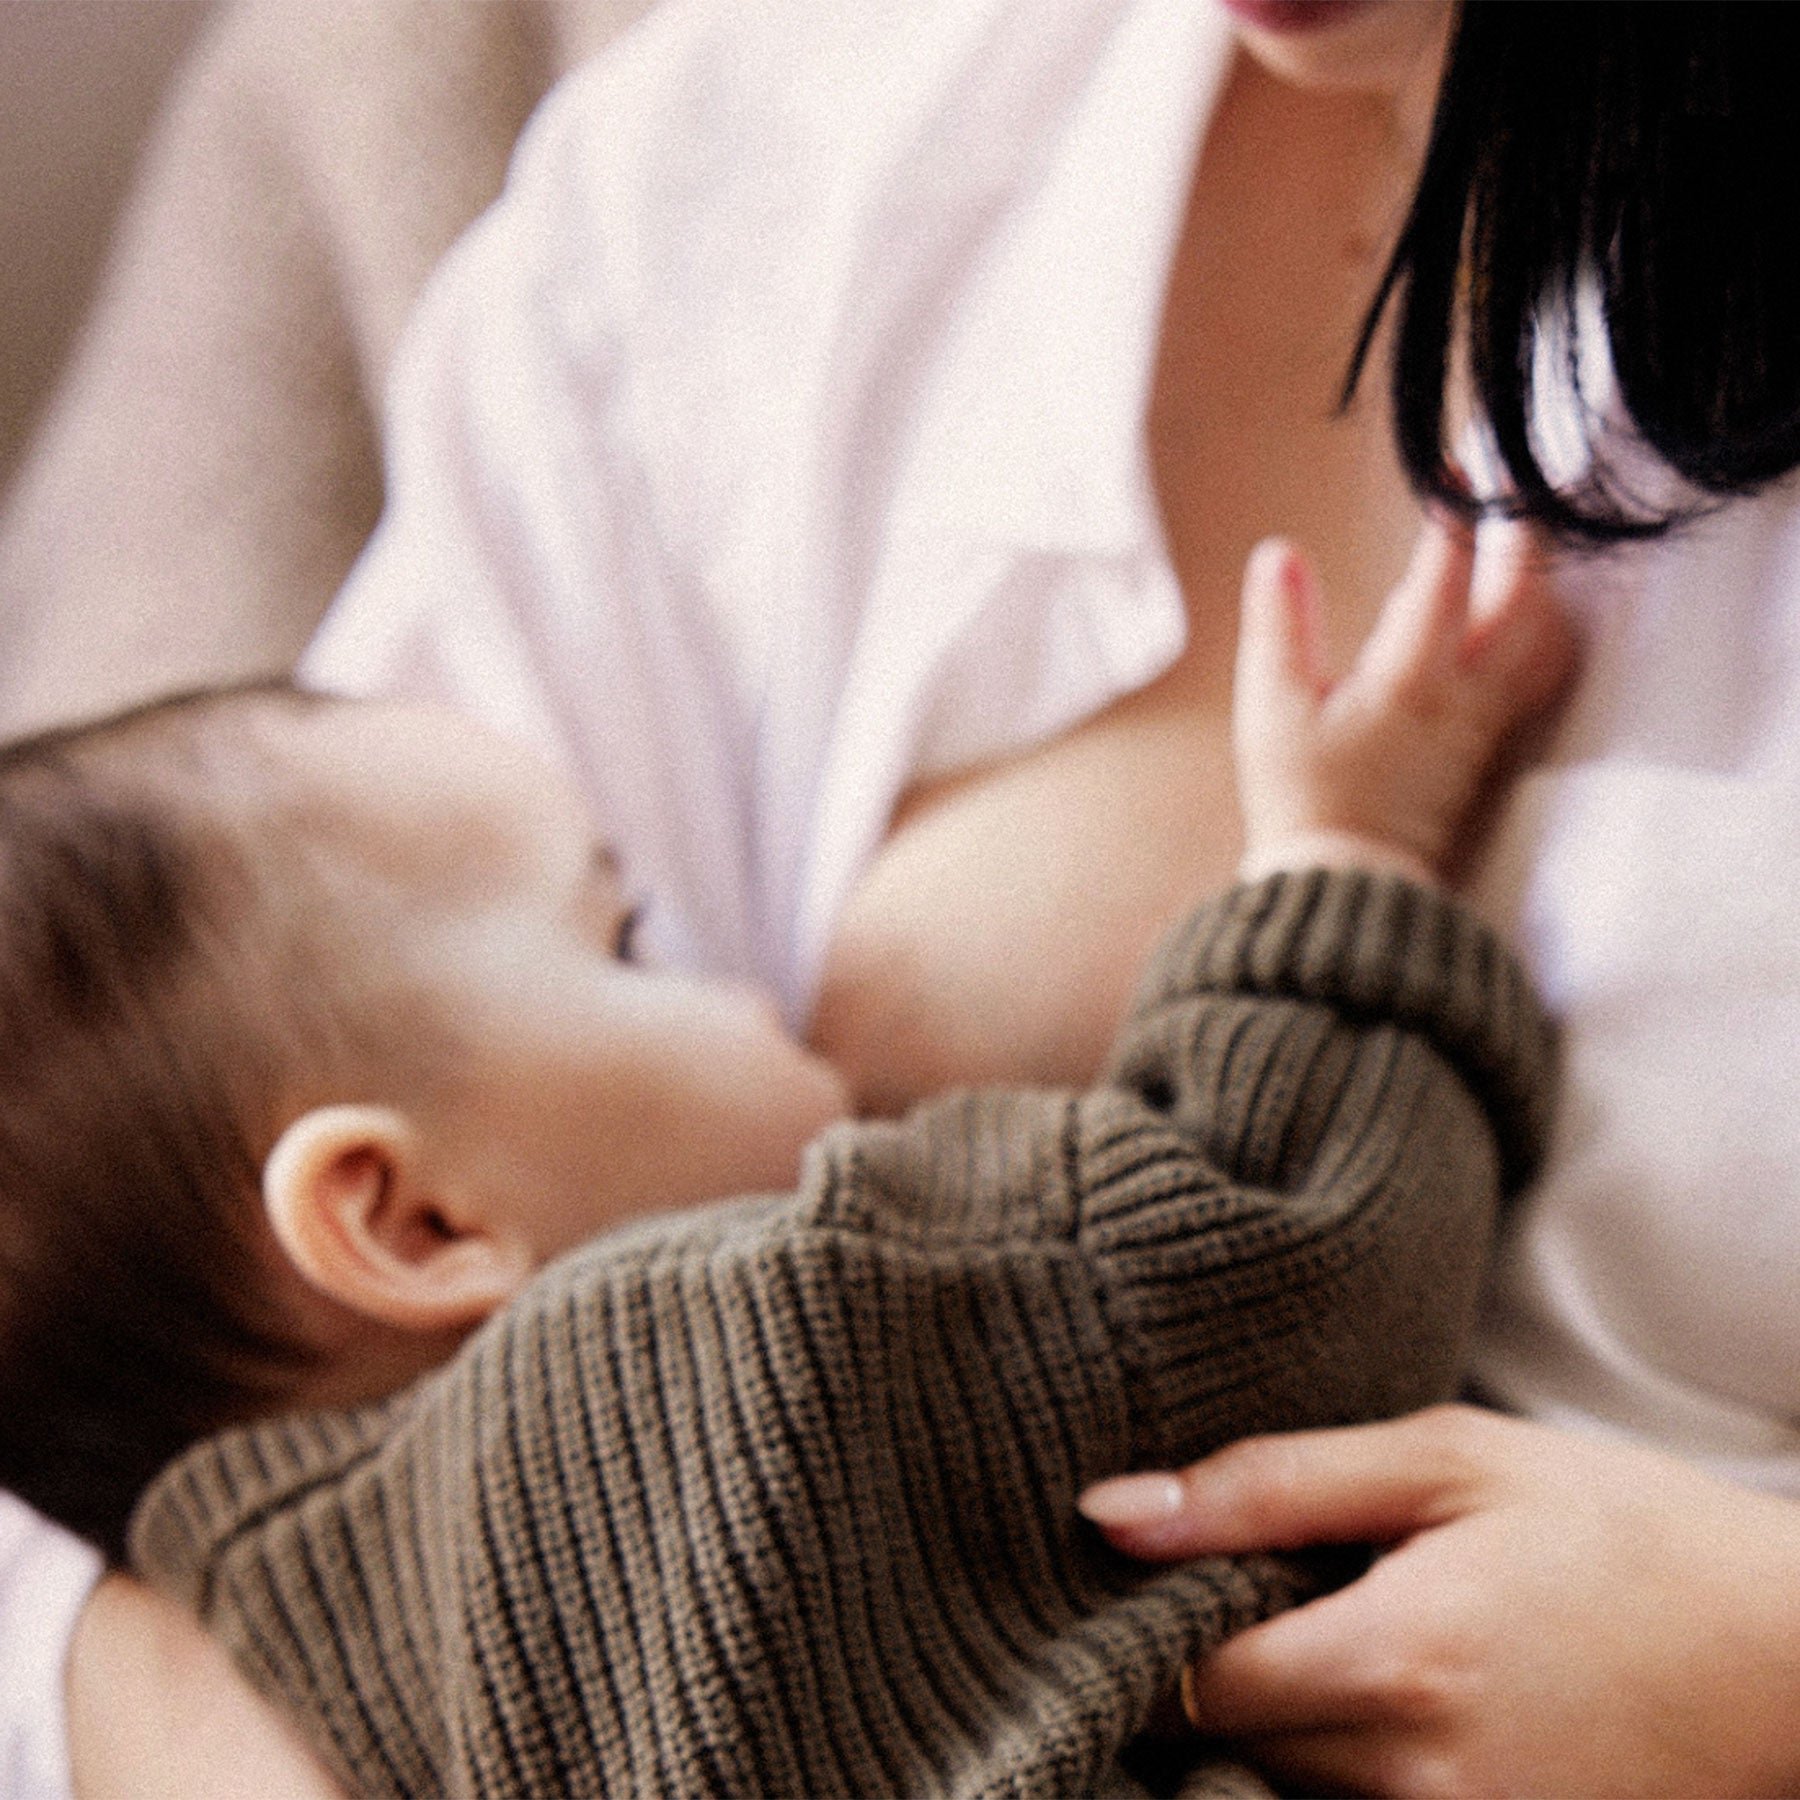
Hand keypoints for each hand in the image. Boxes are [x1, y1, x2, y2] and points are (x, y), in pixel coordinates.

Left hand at [1081, 1405, 1799, 1798]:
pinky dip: (1337, 1756)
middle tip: (1235, 1582)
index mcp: (1395, 1666)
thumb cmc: (1618, 1530)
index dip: (1143, 1626)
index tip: (1147, 1572)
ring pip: (1282, 1788)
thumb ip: (1264, 1486)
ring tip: (1320, 1622)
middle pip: (1224, 1747)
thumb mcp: (1445, 1462)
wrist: (1792, 1655)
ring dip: (1272, 1714)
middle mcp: (1415, 1785)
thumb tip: (1108, 1512)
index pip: (1184, 1685)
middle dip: (1200, 1666)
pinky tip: (1371, 1686)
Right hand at [1234, 517, 1576, 886]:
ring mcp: (1483, 722)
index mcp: (1409, 680)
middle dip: (1521, 531)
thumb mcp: (1271, 712)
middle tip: (1507, 481)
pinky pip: (1533, 672)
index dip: (1455, 512)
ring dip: (1537, 579)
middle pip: (1523, 597)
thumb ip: (1278, 627)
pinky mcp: (1485, 746)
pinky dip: (1536, 627)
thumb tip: (1278, 553)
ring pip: (1540, 635)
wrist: (1346, 889)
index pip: (1445, 576)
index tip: (1456, 462)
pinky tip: (1520, 613)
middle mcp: (1462, 695)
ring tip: (1518, 537)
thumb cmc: (1304, 801)